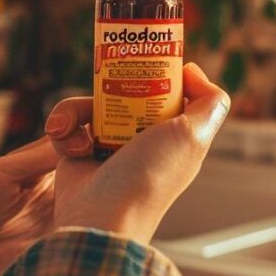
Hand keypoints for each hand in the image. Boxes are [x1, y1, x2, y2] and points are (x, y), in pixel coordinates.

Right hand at [43, 63, 230, 244]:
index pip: (173, 93)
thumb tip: (193, 72)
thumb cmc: (148, 178)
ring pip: (92, 103)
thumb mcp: (193, 135)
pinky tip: (69, 145)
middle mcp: (144, 139)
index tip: (149, 59)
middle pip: (128, 91)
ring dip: (78, 110)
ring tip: (75, 127)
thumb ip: (210, 102)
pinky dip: (65, 130)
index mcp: (176, 135)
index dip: (163, 74)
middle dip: (111, 83)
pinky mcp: (80, 151)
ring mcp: (110, 144)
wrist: (99, 216)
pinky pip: (69, 123)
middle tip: (104, 77)